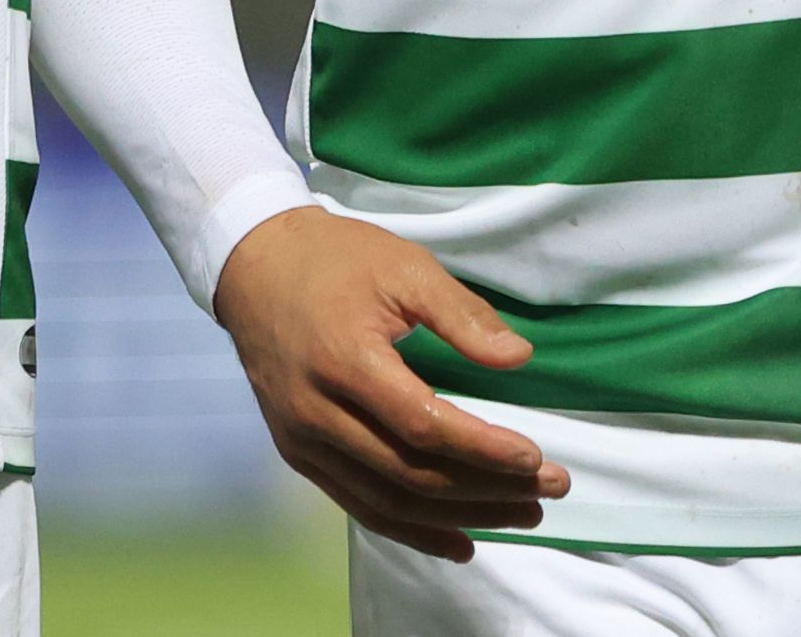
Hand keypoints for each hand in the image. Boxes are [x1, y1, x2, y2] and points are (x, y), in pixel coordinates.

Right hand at [211, 206, 567, 561]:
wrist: (253, 265)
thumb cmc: (335, 259)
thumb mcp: (404, 266)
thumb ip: (461, 314)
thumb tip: (519, 359)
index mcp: (345, 360)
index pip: (425, 426)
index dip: (484, 450)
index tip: (538, 460)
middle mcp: (318, 413)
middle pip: (411, 474)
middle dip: (487, 491)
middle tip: (546, 492)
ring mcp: (302, 440)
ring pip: (388, 501)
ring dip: (458, 517)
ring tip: (519, 516)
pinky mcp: (297, 453)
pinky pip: (359, 505)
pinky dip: (411, 529)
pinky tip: (458, 541)